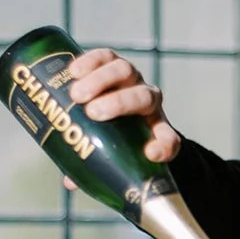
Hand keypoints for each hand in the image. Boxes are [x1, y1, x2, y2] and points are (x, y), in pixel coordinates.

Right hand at [65, 49, 181, 164]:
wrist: (111, 107)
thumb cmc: (112, 139)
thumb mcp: (107, 156)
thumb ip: (93, 169)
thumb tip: (70, 182)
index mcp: (154, 129)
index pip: (169, 139)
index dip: (164, 146)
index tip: (150, 154)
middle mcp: (147, 100)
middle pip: (142, 96)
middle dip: (118, 103)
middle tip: (92, 112)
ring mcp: (131, 79)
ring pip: (123, 71)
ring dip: (100, 80)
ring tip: (75, 94)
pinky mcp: (112, 62)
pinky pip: (105, 56)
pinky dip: (90, 61)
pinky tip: (72, 71)